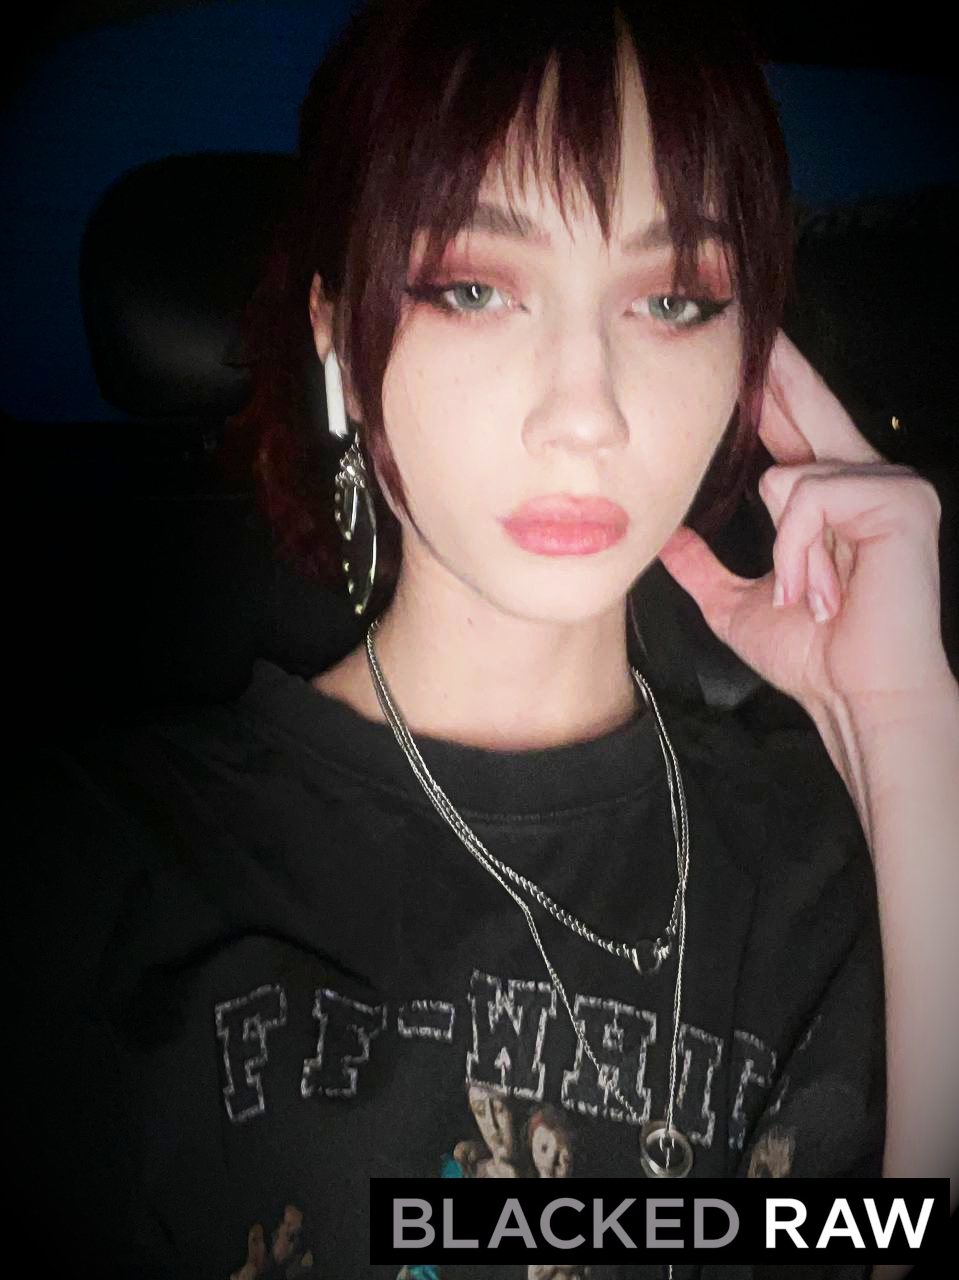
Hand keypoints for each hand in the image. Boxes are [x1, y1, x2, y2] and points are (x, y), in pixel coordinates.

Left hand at [658, 332, 949, 718]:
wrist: (856, 696)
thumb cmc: (813, 655)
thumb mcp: (740, 603)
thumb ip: (705, 567)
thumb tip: (668, 541)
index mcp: (833, 499)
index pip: (796, 427)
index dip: (771, 386)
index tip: (747, 348)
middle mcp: (867, 479)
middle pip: (810, 403)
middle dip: (779, 365)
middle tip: (753, 317)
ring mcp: (892, 485)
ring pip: (791, 477)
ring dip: (786, 553)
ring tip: (810, 596)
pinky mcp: (903, 500)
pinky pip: (812, 499)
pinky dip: (801, 552)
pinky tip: (824, 590)